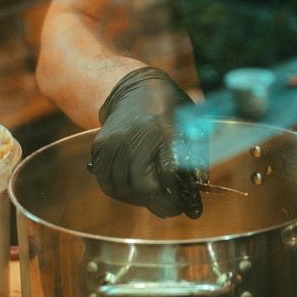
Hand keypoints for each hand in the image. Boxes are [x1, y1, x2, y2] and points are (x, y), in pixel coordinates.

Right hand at [90, 66, 201, 217]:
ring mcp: (115, 141)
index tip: (182, 207)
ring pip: (121, 188)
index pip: (167, 174)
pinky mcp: (101, 145)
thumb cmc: (171, 109)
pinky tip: (132, 188)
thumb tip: (196, 195)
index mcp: (165, 131)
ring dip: (137, 199)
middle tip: (169, 208)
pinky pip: (106, 180)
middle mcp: (136, 137)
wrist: (136, 88)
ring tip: (151, 197)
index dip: (174, 198)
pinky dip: (119, 190)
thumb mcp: (192, 126)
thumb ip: (195, 159)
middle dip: (157, 204)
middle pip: (141, 186)